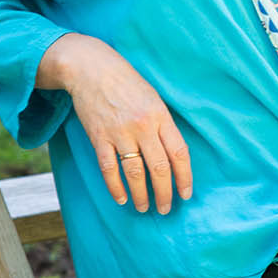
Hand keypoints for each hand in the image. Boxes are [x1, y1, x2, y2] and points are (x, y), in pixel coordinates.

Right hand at [37, 33, 192, 213]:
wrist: (91, 69)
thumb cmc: (127, 82)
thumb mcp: (153, 98)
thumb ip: (163, 125)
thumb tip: (172, 156)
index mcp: (161, 116)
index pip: (179, 153)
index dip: (185, 178)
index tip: (186, 194)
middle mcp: (143, 126)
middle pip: (159, 168)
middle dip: (164, 193)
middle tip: (165, 208)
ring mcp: (120, 133)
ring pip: (135, 173)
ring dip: (141, 195)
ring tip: (145, 208)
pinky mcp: (99, 137)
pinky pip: (109, 169)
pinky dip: (116, 187)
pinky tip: (122, 198)